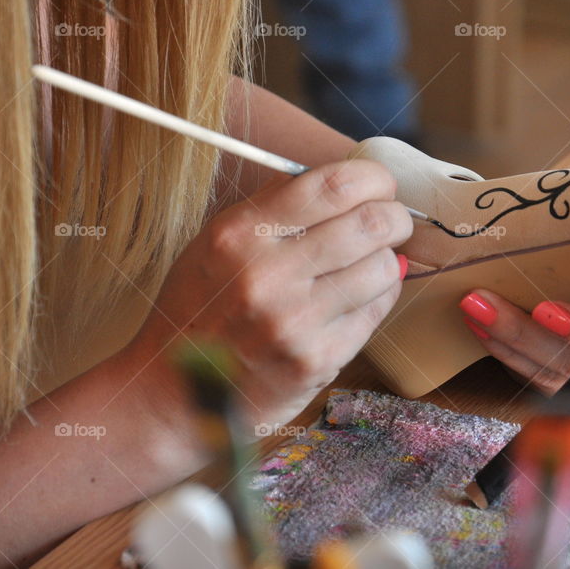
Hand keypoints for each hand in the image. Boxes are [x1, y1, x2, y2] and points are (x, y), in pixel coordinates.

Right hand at [134, 160, 411, 427]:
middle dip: (394, 218)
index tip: (379, 185)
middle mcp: (267, 276)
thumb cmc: (203, 305)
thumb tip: (351, 180)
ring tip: (367, 264)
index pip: (333, 186)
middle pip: (371, 224)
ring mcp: (295, 322)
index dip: (373, 178)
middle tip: (391, 222)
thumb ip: (278, 204)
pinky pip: (376, 311)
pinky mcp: (318, 359)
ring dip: (386, 260)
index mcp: (240, 234)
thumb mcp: (218, 241)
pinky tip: (357, 298)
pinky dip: (378, 297)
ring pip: (383, 268)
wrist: (175, 391)